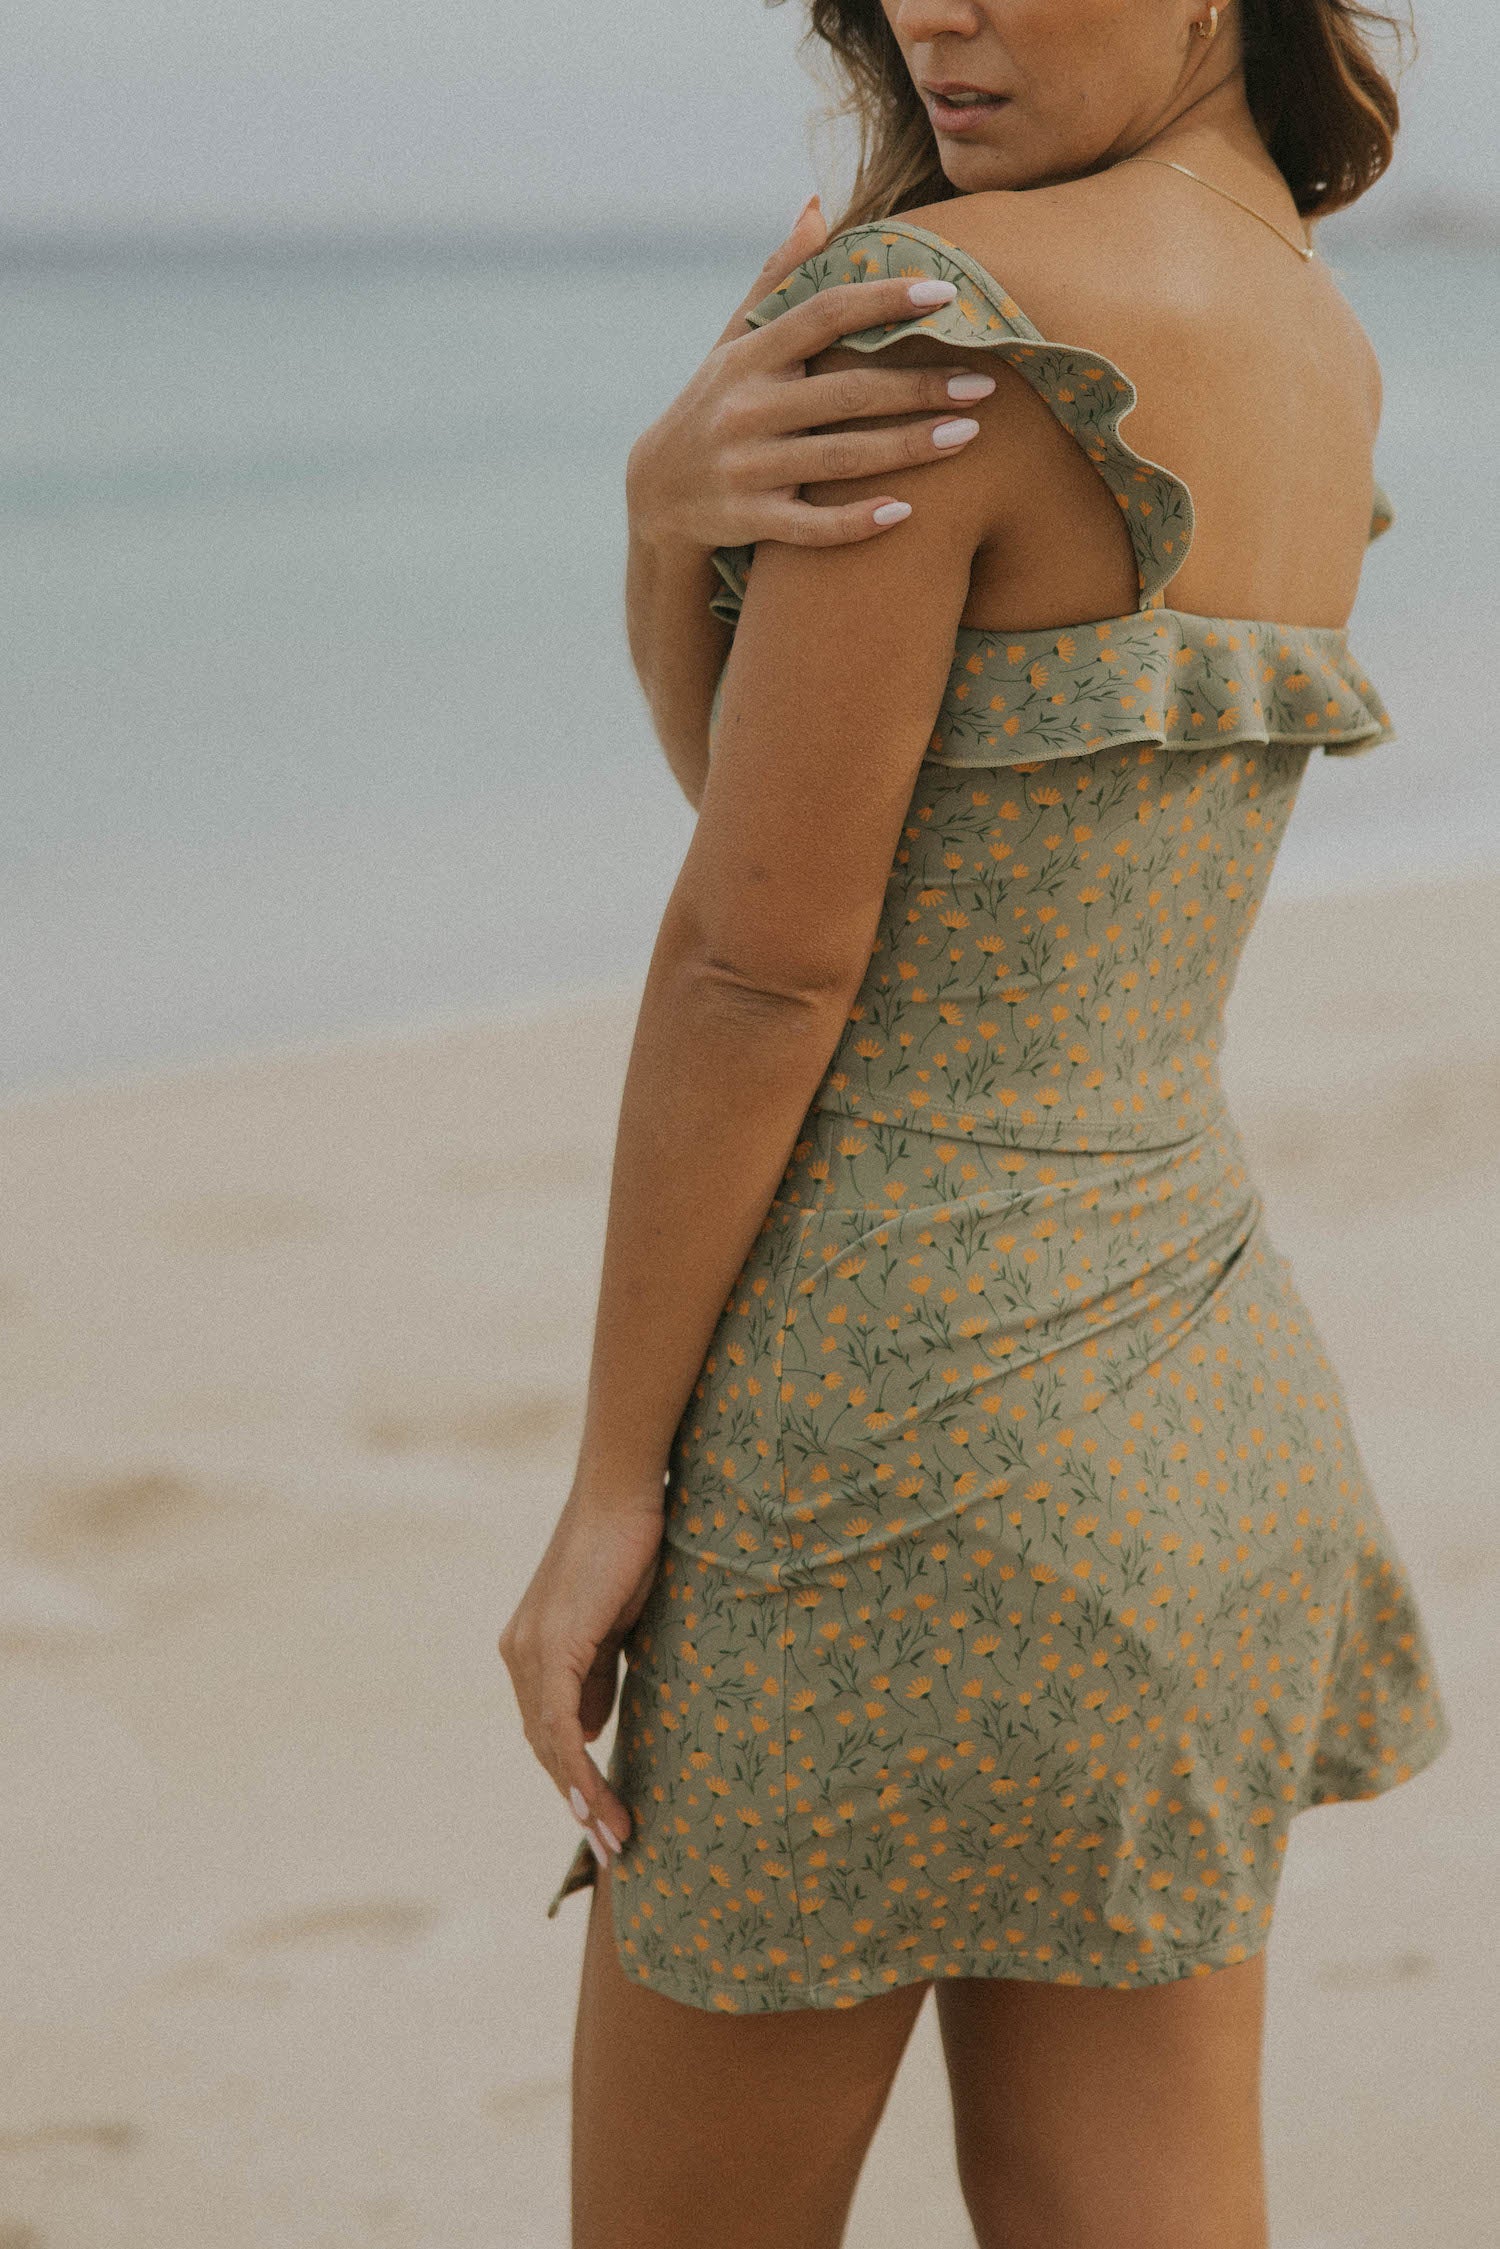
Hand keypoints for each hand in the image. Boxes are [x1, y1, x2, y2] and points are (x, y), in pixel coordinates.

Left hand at [497, 1485, 664, 1862]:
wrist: (622, 1495)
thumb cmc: (628, 1548)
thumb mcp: (616, 1625)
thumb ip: (598, 1675)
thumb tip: (592, 1731)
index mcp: (532, 1648)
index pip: (548, 1730)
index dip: (574, 1778)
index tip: (606, 1820)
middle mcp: (519, 1653)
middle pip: (544, 1747)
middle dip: (578, 1802)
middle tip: (615, 1848)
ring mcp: (530, 1651)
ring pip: (549, 1745)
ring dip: (582, 1798)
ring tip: (616, 1839)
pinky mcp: (551, 1646)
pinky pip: (560, 1725)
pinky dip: (576, 1769)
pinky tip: (595, 1803)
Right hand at [626, 194, 994, 553]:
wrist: (656, 494)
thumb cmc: (714, 404)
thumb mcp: (733, 340)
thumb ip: (778, 277)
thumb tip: (817, 204)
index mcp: (750, 357)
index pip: (824, 315)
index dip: (884, 301)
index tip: (945, 293)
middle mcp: (747, 409)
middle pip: (846, 392)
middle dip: (919, 386)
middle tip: (986, 383)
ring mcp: (747, 468)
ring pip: (839, 458)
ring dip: (907, 448)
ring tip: (969, 434)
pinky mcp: (749, 520)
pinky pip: (811, 526)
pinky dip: (855, 522)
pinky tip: (905, 511)